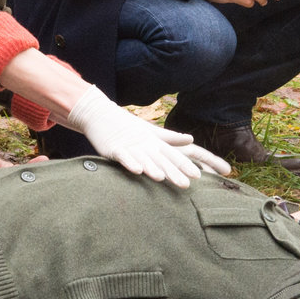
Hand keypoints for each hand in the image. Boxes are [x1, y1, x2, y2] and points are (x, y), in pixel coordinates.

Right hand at [62, 87, 229, 187]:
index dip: (184, 165)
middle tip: (186, 184)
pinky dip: (130, 163)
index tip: (197, 176)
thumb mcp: (151, 132)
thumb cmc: (127, 126)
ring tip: (161, 178)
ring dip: (152, 168)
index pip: (172, 155)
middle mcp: (144, 144)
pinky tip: (137, 170)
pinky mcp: (114, 148)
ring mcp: (129, 146)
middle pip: (161, 160)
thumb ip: (170, 138)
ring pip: (143, 159)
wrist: (101, 114)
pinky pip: (124, 157)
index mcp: (154, 142)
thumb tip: (191, 140)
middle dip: (173, 172)